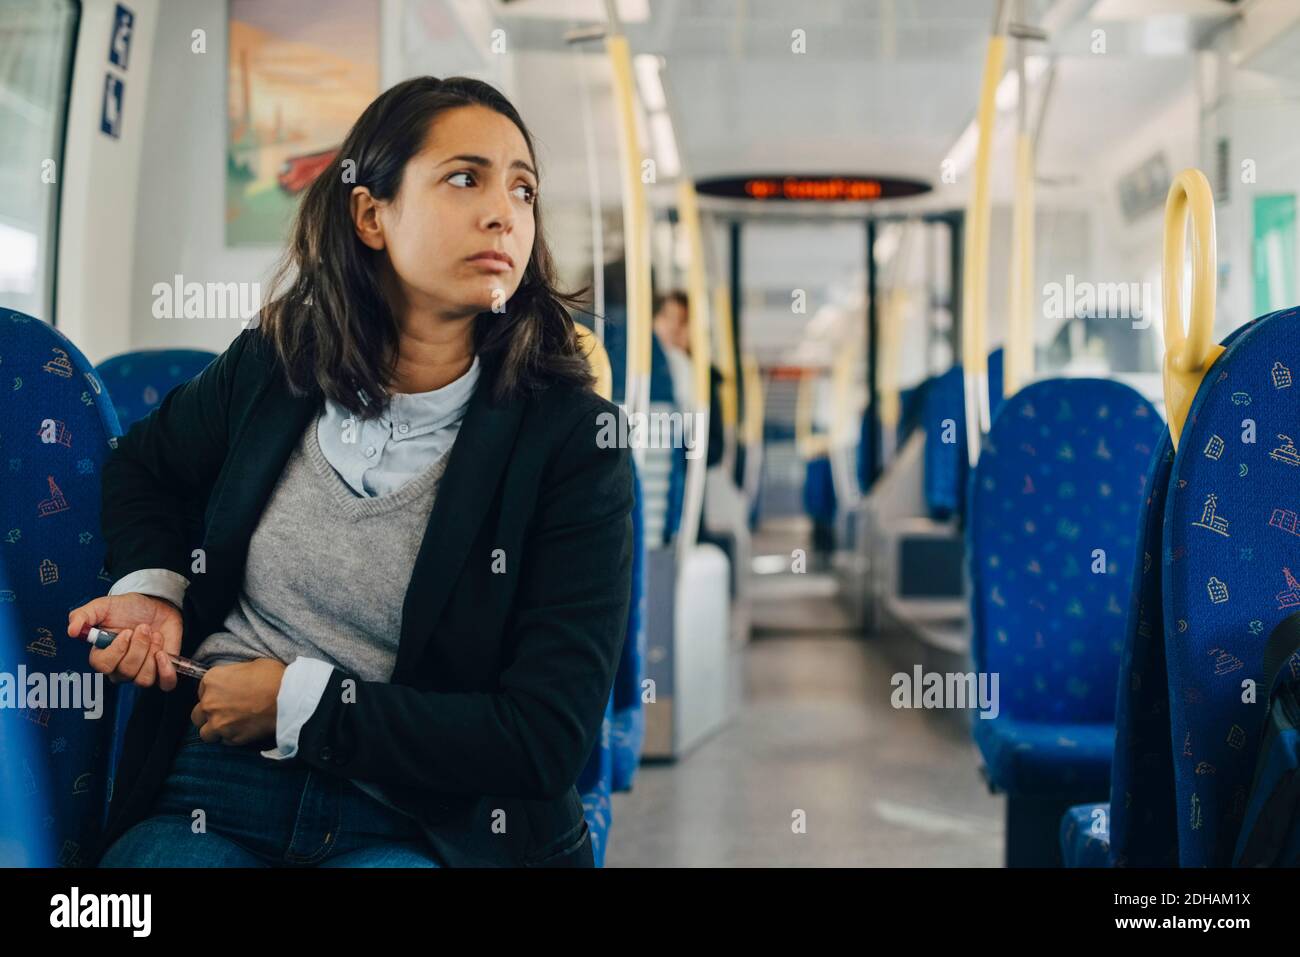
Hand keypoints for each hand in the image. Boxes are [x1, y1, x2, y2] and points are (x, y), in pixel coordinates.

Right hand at [69, 593, 183, 690]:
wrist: (156, 605)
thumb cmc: (127, 608)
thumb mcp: (102, 606)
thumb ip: (83, 616)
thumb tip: (71, 631)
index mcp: (103, 656)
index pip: (103, 666)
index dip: (117, 651)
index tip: (126, 632)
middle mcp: (120, 668)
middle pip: (126, 672)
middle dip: (138, 646)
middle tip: (143, 627)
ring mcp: (142, 672)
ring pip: (144, 679)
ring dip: (152, 653)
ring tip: (154, 635)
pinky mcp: (163, 671)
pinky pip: (165, 684)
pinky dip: (166, 671)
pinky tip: (163, 653)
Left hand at [191, 658, 285, 746]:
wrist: (288, 699)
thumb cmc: (273, 677)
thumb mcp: (253, 664)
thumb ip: (236, 674)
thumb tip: (238, 679)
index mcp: (212, 680)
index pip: (201, 689)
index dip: (214, 693)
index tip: (224, 695)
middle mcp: (209, 703)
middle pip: (198, 714)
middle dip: (209, 713)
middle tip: (225, 711)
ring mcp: (218, 723)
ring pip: (205, 733)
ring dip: (215, 730)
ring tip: (230, 726)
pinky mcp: (232, 738)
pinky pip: (225, 741)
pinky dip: (231, 738)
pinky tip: (243, 730)